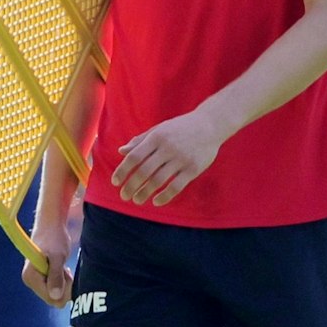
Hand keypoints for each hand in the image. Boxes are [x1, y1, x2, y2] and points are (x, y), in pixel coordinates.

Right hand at [22, 221, 74, 307]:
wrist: (51, 224)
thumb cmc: (54, 237)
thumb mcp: (58, 257)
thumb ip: (56, 276)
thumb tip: (55, 297)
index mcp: (30, 277)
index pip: (51, 298)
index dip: (64, 290)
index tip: (68, 274)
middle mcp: (30, 281)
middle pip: (52, 298)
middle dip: (64, 288)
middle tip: (67, 271)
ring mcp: (35, 279)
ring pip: (55, 293)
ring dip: (64, 283)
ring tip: (64, 268)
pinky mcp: (41, 276)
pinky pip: (55, 287)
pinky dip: (62, 280)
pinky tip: (63, 269)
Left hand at [111, 108, 228, 206]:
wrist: (210, 124)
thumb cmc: (180, 127)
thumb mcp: (159, 130)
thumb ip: (140, 141)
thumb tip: (121, 151)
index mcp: (156, 137)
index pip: (134, 157)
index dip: (123, 171)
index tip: (115, 182)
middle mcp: (168, 148)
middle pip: (144, 171)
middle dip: (131, 186)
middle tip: (124, 196)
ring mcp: (181, 159)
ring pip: (158, 181)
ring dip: (145, 193)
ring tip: (137, 200)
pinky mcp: (194, 169)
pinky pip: (176, 186)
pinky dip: (164, 196)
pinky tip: (156, 201)